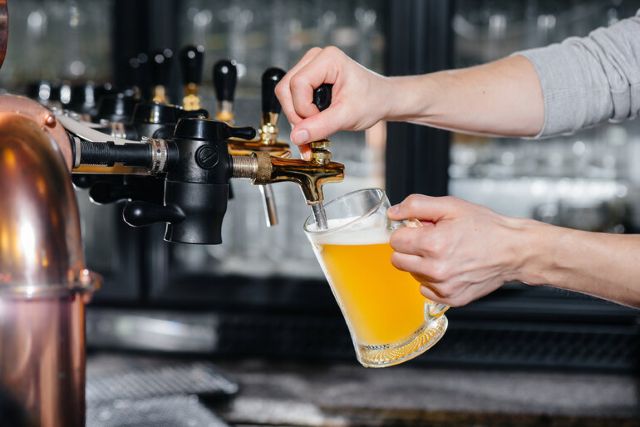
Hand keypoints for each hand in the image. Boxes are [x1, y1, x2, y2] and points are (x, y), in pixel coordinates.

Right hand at [275, 46, 389, 155]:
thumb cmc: (371, 100)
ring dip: (296, 116)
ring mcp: (309, 66)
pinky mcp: (307, 78)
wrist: (381, 99)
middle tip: (313, 129)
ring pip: (285, 94)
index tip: (320, 122)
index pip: (298, 85)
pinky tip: (311, 123)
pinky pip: (290, 96)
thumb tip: (296, 137)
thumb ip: (321, 126)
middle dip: (296, 114)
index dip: (304, 109)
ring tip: (315, 127)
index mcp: (328, 59)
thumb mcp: (348, 116)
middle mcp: (315, 58)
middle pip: (285, 88)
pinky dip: (298, 114)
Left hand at [388, 194, 529, 306]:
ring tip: (445, 252)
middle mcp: (436, 269)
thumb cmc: (485, 227)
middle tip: (431, 240)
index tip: (419, 229)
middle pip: (398, 260)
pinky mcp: (451, 299)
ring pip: (412, 274)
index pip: (395, 240)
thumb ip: (416, 205)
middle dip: (409, 248)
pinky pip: (425, 289)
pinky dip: (432, 279)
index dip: (406, 231)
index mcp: (433, 244)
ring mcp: (443, 287)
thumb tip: (393, 213)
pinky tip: (449, 267)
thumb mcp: (450, 206)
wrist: (514, 251)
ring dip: (421, 264)